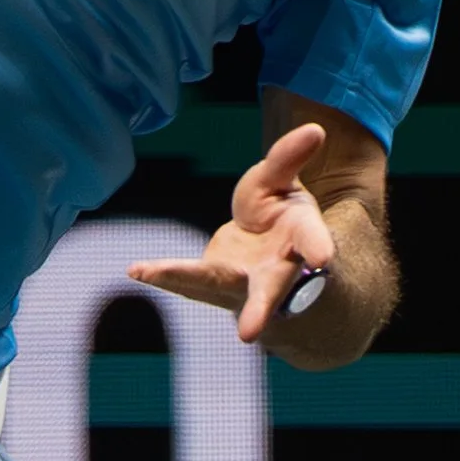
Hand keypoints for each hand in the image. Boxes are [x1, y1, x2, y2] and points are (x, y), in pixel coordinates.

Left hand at [126, 122, 337, 345]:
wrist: (267, 250)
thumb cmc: (281, 214)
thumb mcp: (284, 182)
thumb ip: (290, 158)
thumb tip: (316, 128)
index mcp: (300, 240)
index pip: (311, 242)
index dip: (317, 248)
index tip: (323, 259)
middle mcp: (273, 271)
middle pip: (267, 290)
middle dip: (258, 309)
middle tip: (249, 333)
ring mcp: (240, 283)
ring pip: (215, 283)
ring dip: (184, 280)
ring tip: (151, 273)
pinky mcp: (211, 281)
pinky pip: (187, 279)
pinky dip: (163, 274)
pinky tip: (136, 270)